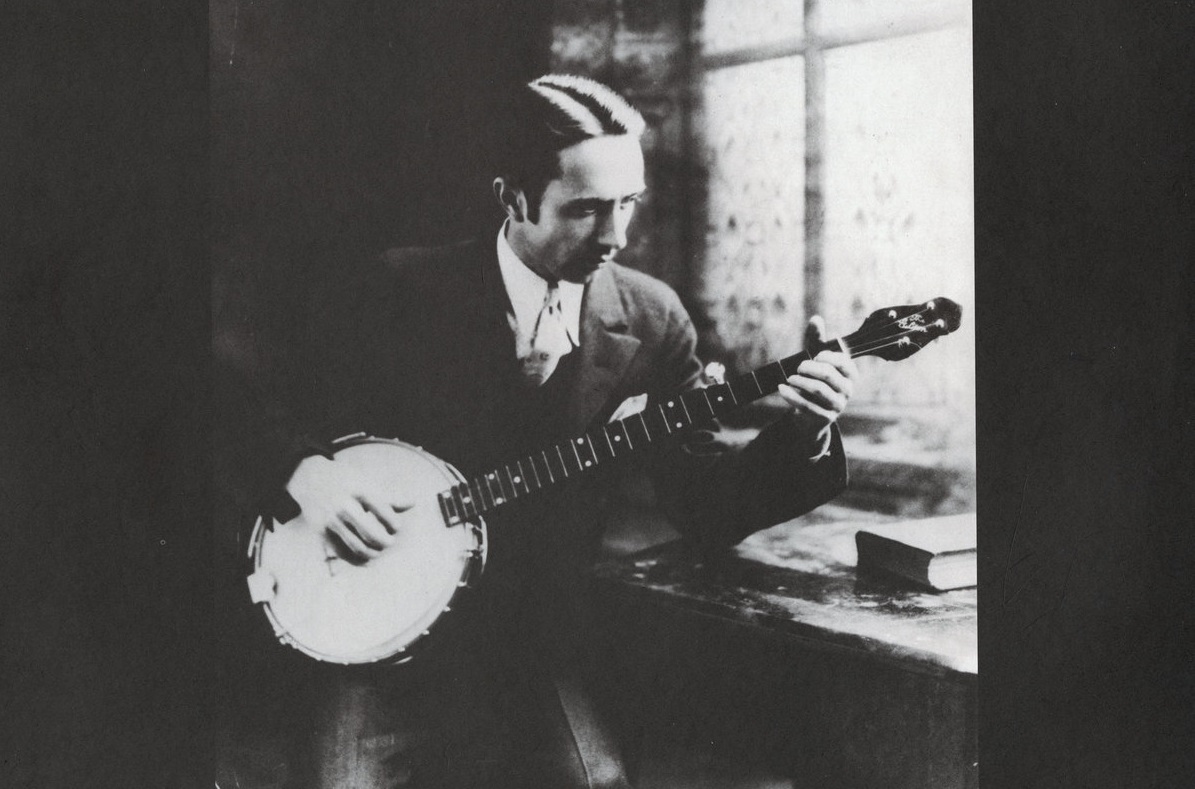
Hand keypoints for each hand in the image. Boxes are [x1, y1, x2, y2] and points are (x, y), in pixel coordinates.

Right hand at [287, 455, 411, 560]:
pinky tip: (366, 560)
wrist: (310, 478)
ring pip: (357, 547)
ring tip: (380, 551)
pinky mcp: (322, 532)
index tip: (397, 528)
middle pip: (371, 533)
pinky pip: (342, 553)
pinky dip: (357, 561)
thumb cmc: (346, 480)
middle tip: (390, 542)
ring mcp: (332, 521)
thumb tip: (413, 503)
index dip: (395, 524)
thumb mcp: (366, 482)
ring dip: (374, 553)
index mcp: (359, 491)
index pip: (384, 512)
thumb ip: (389, 496)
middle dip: (386, 542)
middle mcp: (344, 506)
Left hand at [777, 318, 856, 442]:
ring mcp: (837, 405)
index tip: (814, 356)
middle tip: (798, 368)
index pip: (843, 361)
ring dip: (800, 382)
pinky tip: (782, 389)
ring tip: (790, 378)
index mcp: (850, 374)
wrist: (810, 414)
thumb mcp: (816, 360)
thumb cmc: (815, 380)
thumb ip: (817, 340)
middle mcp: (847, 390)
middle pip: (828, 375)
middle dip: (809, 368)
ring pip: (818, 390)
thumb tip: (816, 319)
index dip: (826, 356)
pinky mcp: (825, 418)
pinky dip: (792, 396)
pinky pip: (807, 406)